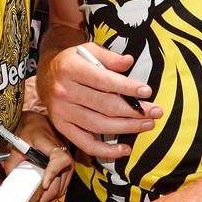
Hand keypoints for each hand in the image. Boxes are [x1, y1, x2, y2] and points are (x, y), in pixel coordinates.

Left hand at [5, 112, 72, 201]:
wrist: (40, 125)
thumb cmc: (32, 131)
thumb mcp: (19, 142)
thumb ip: (13, 161)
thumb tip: (9, 178)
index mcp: (53, 146)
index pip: (60, 159)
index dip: (53, 172)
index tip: (44, 184)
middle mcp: (64, 156)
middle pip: (60, 181)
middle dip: (46, 196)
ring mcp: (67, 166)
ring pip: (62, 188)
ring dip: (49, 199)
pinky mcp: (66, 172)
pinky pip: (62, 188)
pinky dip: (52, 196)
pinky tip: (42, 201)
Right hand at [39, 43, 160, 159]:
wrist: (46, 74)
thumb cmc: (73, 62)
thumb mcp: (87, 50)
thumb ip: (108, 57)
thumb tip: (129, 62)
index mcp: (70, 68)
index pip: (103, 80)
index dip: (126, 87)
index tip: (147, 91)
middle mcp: (64, 91)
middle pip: (104, 105)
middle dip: (134, 110)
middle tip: (156, 112)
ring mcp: (62, 112)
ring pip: (98, 125)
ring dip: (127, 127)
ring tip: (147, 124)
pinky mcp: (62, 127)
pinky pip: (85, 144)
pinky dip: (106, 151)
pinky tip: (125, 149)